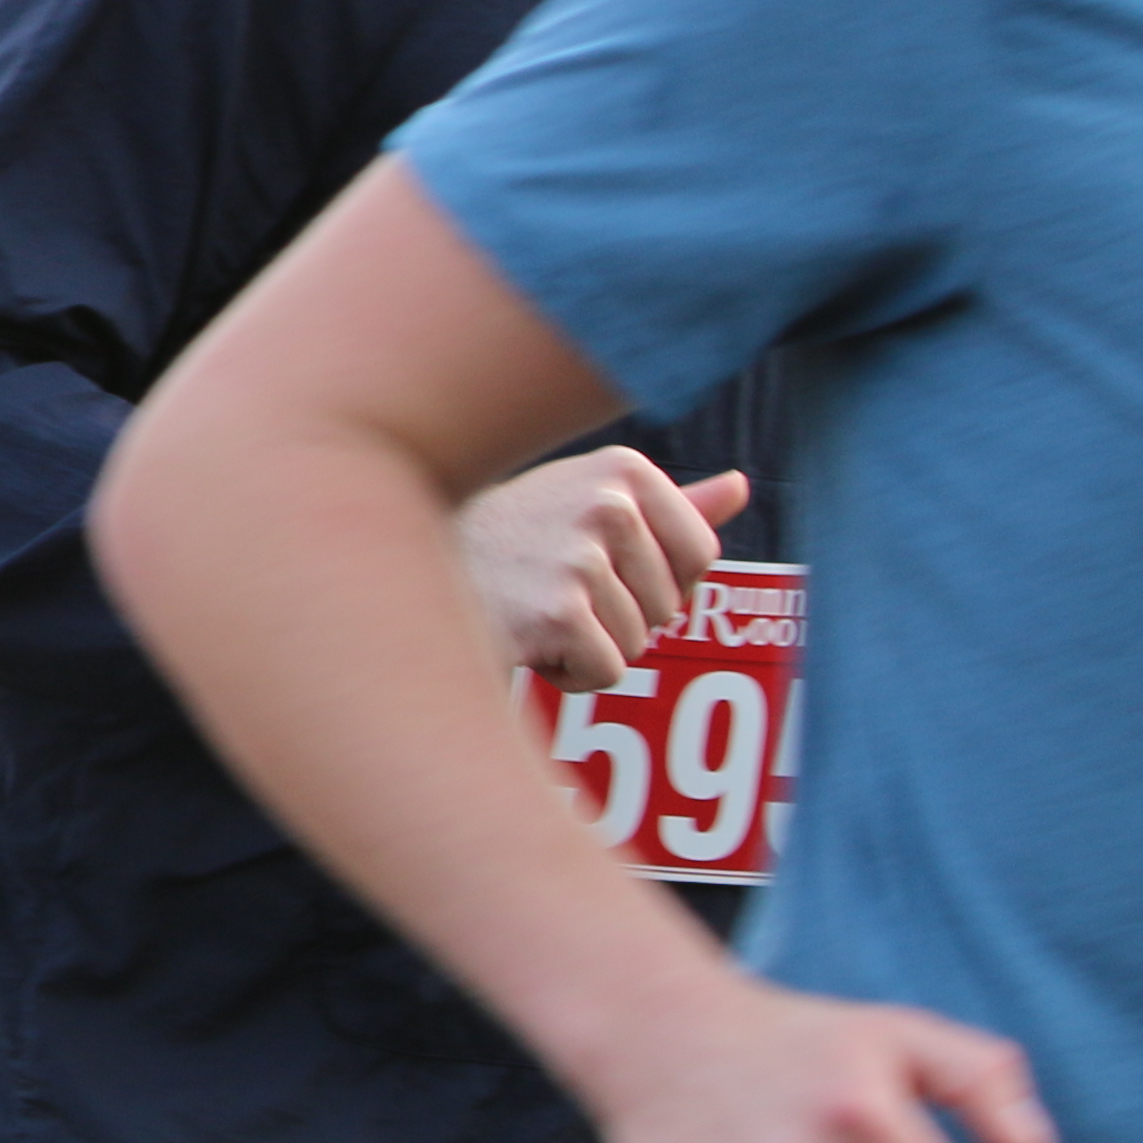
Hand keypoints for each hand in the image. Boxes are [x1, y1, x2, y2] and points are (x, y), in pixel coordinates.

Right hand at [458, 452, 750, 687]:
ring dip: (586, 644)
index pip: (700, 555)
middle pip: (670, 604)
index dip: (651, 577)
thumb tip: (741, 488)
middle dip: (615, 615)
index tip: (591, 559)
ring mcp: (581, 555)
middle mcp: (608, 502)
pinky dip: (566, 673)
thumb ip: (669, 505)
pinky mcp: (559, 611)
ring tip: (529, 607)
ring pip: (637, 642)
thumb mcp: (584, 503)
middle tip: (546, 585)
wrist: (401, 566)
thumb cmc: (506, 541)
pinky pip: (607, 671)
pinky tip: (522, 635)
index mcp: (625, 469)